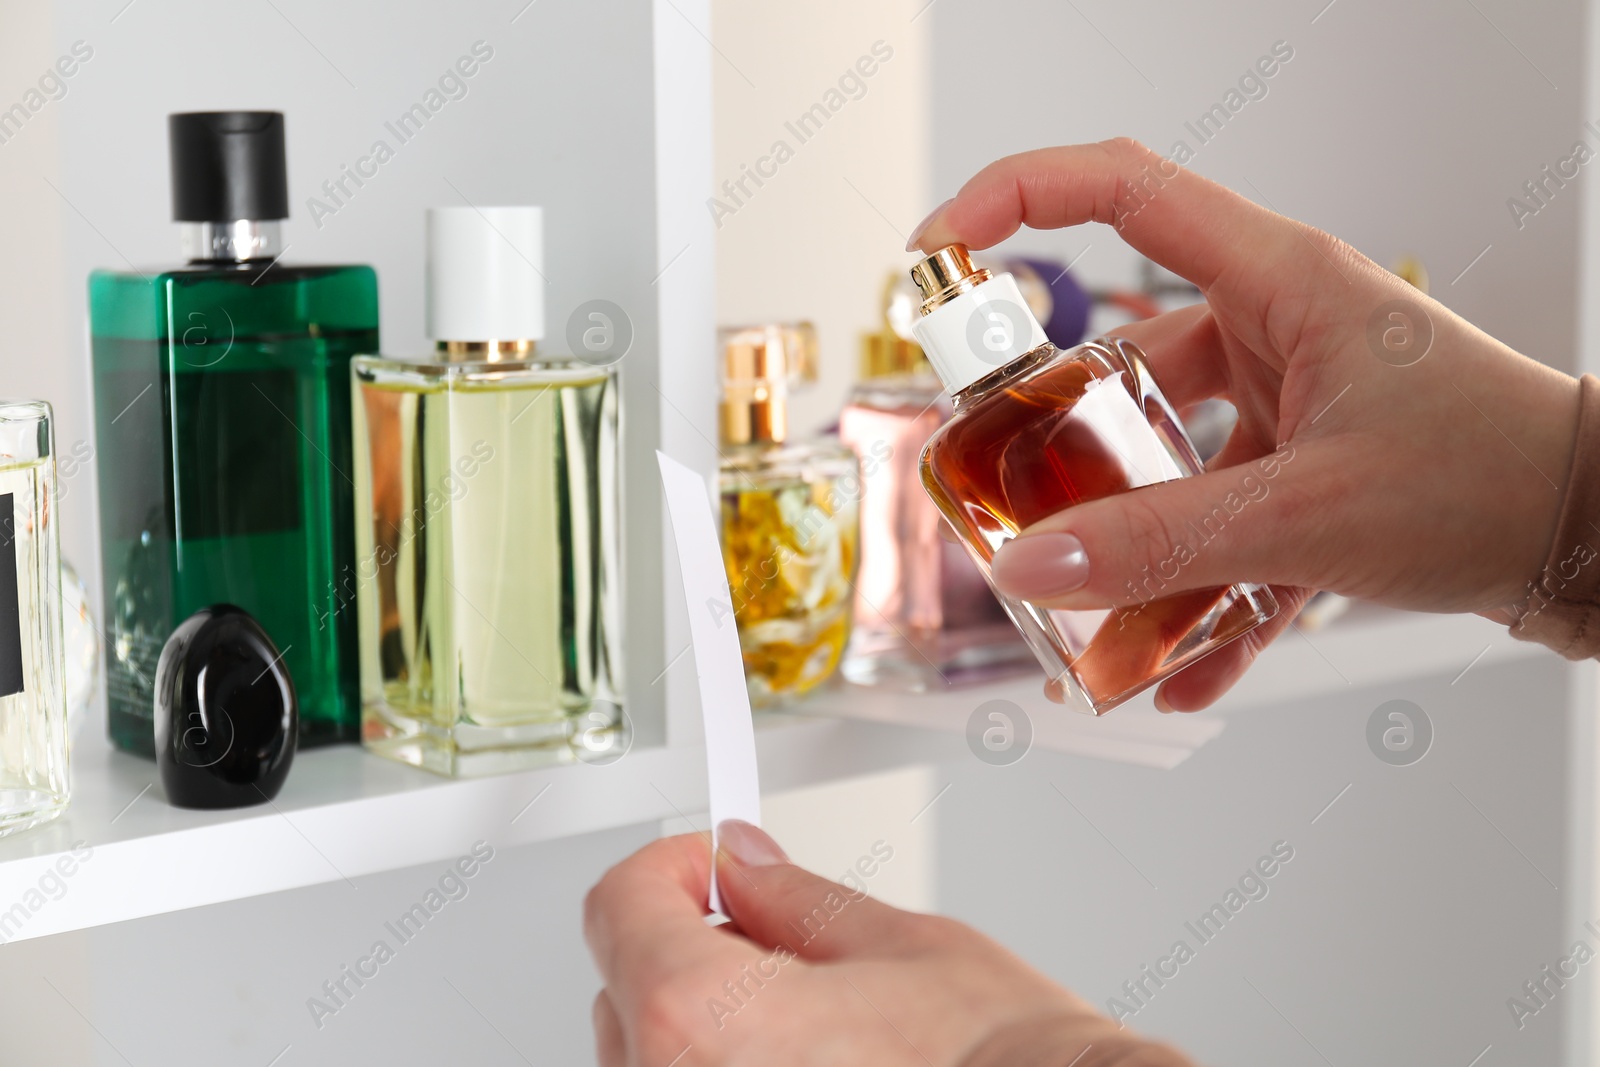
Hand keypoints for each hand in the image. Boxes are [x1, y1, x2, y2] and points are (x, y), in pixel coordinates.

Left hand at [585, 821, 1188, 1065]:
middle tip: (766, 936)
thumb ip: (791, 898)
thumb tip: (741, 866)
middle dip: (685, 947)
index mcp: (702, 1019)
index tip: (704, 864)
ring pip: (651, 1059)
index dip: (668, 868)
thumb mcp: (895, 941)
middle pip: (624, 991)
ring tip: (804, 1020)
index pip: (621, 909)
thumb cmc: (996, 1058)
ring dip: (702, 1023)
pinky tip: (804, 1064)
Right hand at [911, 139, 1580, 710]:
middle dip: (1056, 431)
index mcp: (1274, 280)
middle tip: (1002, 490)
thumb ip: (1157, 543)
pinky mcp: (1309, 466)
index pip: (1118, 190)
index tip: (938, 258)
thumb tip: (1031, 566)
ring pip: (1168, 454)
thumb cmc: (1493, 474)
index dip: (1012, 200)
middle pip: (1122, 352)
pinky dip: (1195, 590)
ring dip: (1130, 536)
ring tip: (1090, 614)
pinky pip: (1222, 523)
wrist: (1596, 534)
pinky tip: (1178, 668)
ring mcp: (1291, 398)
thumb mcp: (1306, 510)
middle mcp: (1274, 326)